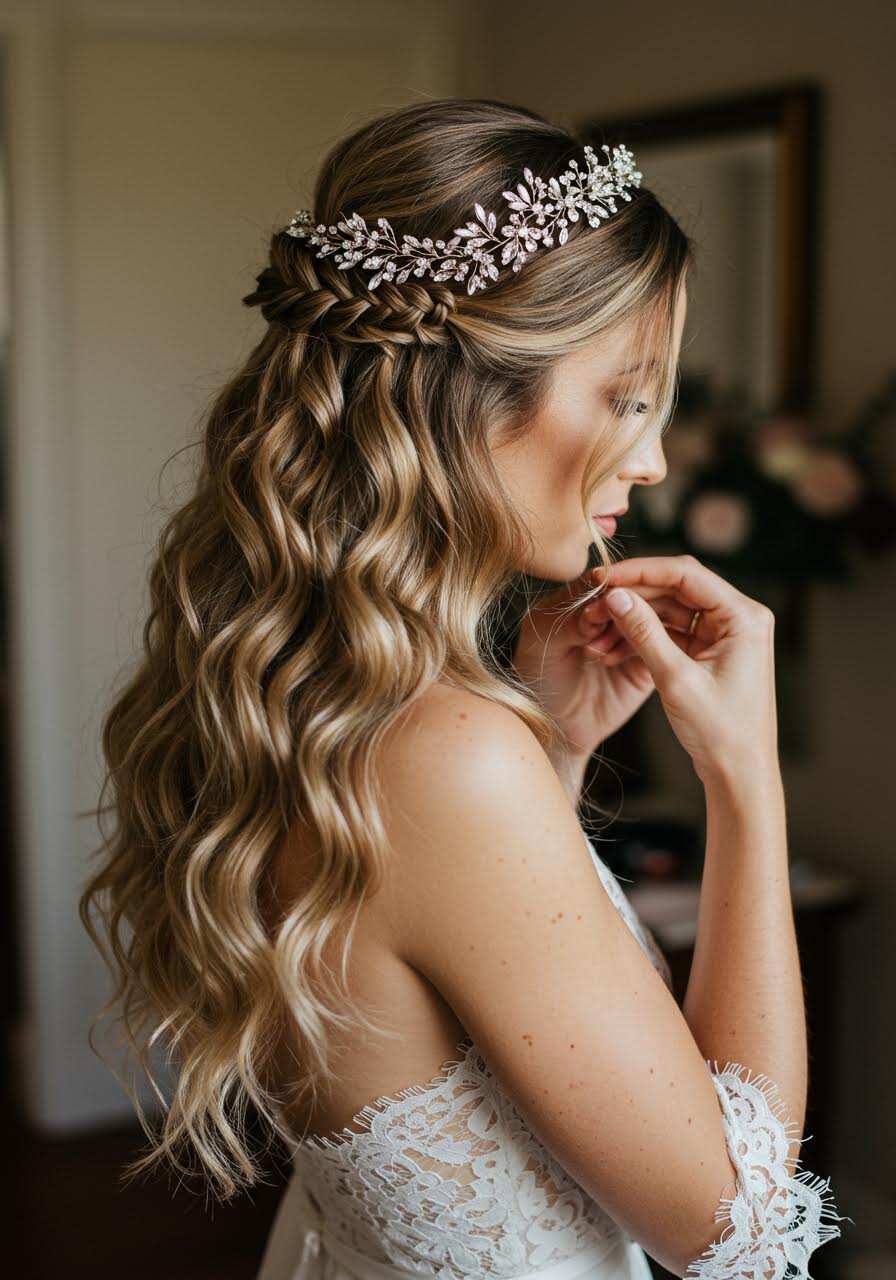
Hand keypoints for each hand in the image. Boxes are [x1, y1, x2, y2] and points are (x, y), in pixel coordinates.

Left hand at [509, 565, 660, 759]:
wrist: (555, 727)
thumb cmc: (538, 681)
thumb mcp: (540, 644)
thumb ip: (567, 619)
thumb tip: (601, 603)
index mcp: (580, 597)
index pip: (603, 579)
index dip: (603, 591)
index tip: (593, 615)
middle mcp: (610, 611)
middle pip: (633, 593)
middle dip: (621, 611)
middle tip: (596, 636)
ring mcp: (632, 634)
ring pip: (650, 616)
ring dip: (633, 631)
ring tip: (601, 656)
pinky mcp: (649, 661)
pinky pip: (661, 646)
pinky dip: (648, 649)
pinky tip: (622, 663)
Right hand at [591, 554, 778, 783]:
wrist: (740, 774)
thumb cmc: (721, 732)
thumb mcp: (676, 679)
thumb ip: (645, 632)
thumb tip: (616, 595)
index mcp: (744, 617)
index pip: (686, 574)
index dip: (641, 571)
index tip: (605, 577)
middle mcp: (740, 618)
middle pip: (678, 586)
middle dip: (636, 591)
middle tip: (597, 596)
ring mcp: (726, 634)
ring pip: (672, 608)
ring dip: (637, 615)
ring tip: (600, 626)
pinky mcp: (712, 650)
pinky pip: (673, 630)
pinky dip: (646, 634)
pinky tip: (615, 643)